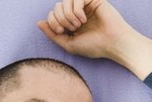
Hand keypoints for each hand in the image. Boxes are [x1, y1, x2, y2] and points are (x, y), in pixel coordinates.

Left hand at [37, 0, 151, 79]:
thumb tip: (38, 23)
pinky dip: (76, 9)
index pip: (53, 14)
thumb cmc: (94, 46)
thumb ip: (53, 34)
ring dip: (68, 15)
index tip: (62, 31)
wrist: (113, 44)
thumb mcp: (69, 44)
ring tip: (78, 24)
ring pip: (64, 1)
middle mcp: (77, 12)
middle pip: (57, 7)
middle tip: (72, 28)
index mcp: (71, 22)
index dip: (52, 21)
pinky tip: (83, 19)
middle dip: (60, 18)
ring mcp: (85, 5)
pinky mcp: (93, 0)